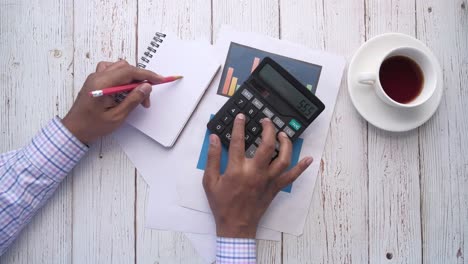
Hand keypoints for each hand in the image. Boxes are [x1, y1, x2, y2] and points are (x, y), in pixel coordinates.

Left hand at [62, 60, 162, 143]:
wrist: (74, 130)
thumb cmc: (92, 126)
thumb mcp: (117, 116)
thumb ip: (132, 100)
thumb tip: (146, 87)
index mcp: (102, 84)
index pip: (129, 72)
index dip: (147, 75)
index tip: (160, 80)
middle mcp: (97, 76)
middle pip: (125, 68)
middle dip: (140, 80)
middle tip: (146, 98)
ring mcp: (95, 77)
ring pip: (119, 67)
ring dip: (131, 78)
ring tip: (135, 94)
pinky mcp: (95, 81)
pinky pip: (111, 71)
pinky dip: (122, 77)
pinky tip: (124, 89)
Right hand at [203, 113, 312, 237]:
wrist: (236, 225)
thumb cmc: (222, 204)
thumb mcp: (210, 181)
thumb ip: (213, 158)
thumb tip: (214, 139)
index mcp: (237, 170)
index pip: (238, 142)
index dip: (239, 127)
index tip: (241, 117)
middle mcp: (255, 173)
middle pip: (266, 146)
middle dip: (268, 130)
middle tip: (266, 121)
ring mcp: (268, 180)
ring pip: (283, 159)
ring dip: (285, 144)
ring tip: (282, 134)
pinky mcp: (275, 188)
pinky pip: (291, 176)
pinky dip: (301, 168)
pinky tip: (308, 159)